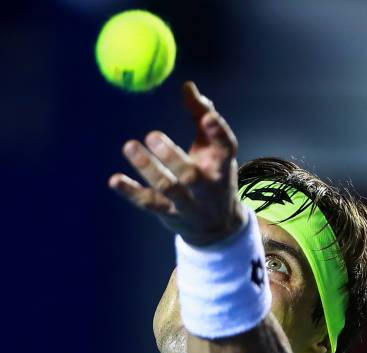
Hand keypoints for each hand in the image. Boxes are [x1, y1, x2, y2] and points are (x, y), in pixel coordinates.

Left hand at [108, 81, 246, 245]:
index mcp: (223, 167)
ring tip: (129, 146)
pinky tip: (114, 180)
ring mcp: (187, 204)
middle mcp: (207, 188)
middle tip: (153, 134)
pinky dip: (130, 192)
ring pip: (167, 188)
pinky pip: (148, 203)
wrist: (216, 226)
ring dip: (148, 169)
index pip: (226, 148)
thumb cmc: (213, 176)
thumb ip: (201, 116)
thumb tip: (186, 86)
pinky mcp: (168, 214)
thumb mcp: (213, 149)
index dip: (218, 133)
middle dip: (172, 156)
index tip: (207, 116)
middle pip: (190, 175)